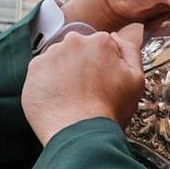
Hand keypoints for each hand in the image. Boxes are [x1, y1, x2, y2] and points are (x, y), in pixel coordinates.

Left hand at [24, 25, 146, 145]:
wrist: (80, 134)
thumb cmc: (109, 110)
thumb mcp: (136, 80)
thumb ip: (130, 50)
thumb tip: (123, 34)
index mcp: (99, 41)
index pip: (101, 45)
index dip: (103, 64)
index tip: (102, 81)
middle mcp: (73, 42)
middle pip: (78, 49)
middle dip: (82, 64)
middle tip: (87, 90)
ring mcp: (50, 55)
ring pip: (59, 59)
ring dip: (63, 72)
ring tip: (71, 97)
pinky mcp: (33, 70)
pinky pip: (42, 71)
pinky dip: (48, 82)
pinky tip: (58, 99)